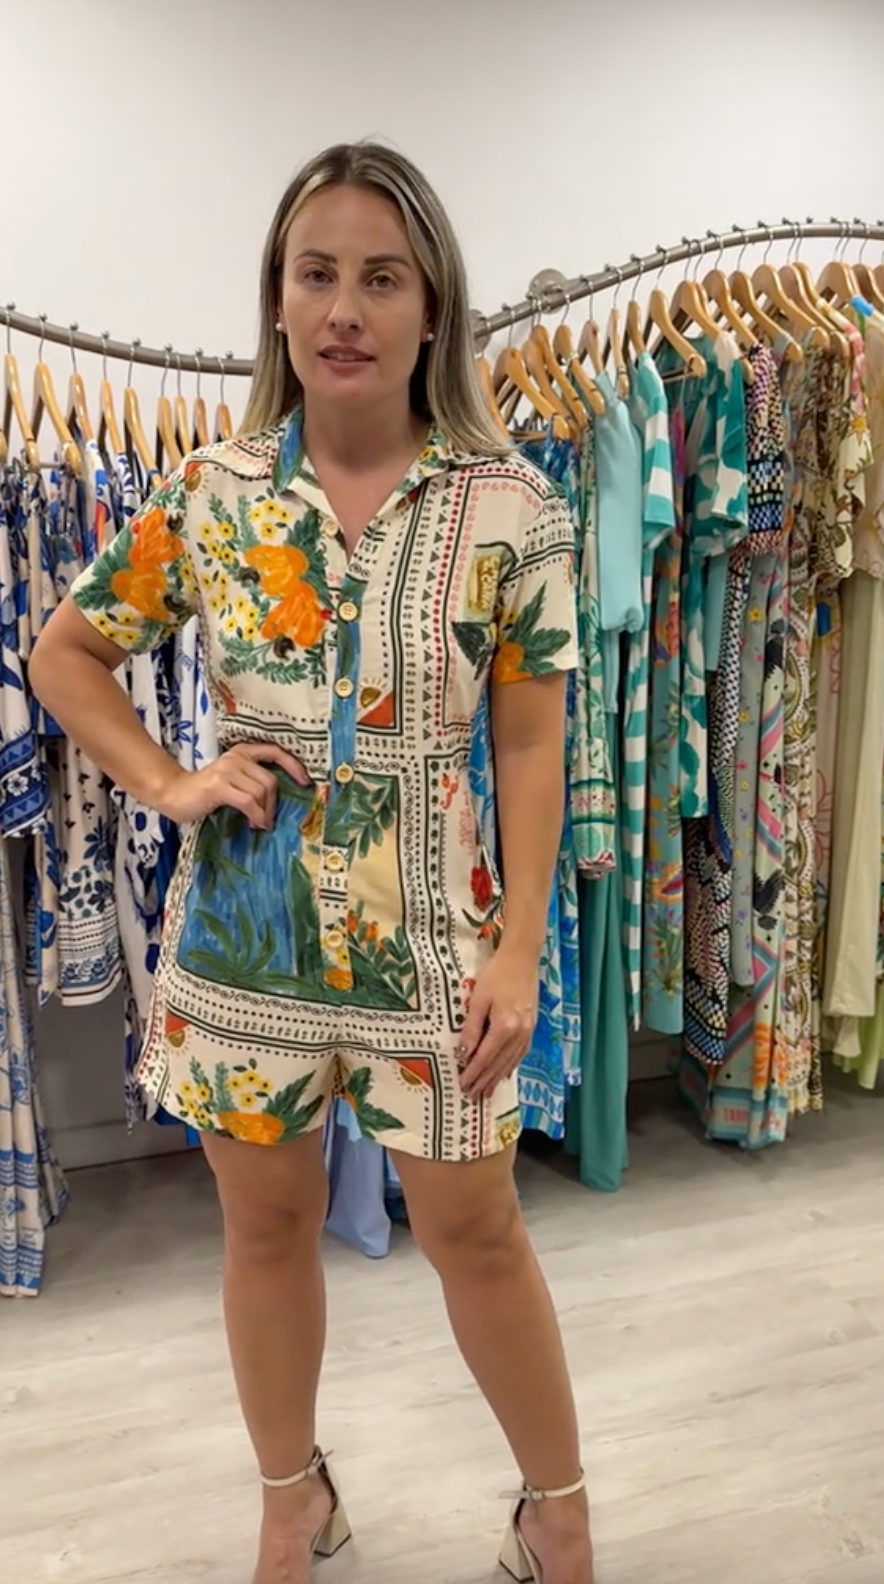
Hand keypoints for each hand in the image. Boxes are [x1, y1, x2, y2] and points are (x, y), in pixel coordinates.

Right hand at [158, 741, 310, 829]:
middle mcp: (237, 756)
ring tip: (257, 823)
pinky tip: (253, 823)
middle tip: (267, 820)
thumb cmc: (205, 791)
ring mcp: (227, 769)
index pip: (276, 751)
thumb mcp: (233, 780)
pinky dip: (255, 815)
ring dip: (264, 813)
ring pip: (261, 792)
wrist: (174, 794)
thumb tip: (275, 799)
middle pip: (270, 781)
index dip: (294, 766)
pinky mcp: (219, 785)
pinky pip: (248, 801)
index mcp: (242, 752)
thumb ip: (252, 781)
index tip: (305, 782)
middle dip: (273, 804)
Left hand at [458, 944, 539, 1099]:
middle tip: (472, 1095)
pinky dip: (511, 1066)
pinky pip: (521, 1053)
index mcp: (504, 1027)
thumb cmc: (496, 975)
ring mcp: (528, 1031)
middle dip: (484, 1081)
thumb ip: (471, 1028)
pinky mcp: (532, 1026)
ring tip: (487, 1091)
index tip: (464, 1085)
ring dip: (497, 1078)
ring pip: (511, 1061)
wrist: (522, 959)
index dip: (474, 1073)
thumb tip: (464, 1052)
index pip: (485, 1058)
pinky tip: (505, 1073)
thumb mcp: (478, 1000)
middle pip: (499, 1064)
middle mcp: (519, 1033)